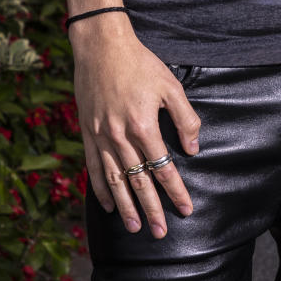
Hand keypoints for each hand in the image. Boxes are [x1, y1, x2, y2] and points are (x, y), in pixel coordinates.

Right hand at [72, 14, 200, 237]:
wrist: (101, 47)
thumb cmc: (140, 64)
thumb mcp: (171, 86)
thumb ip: (185, 119)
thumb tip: (192, 149)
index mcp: (144, 126)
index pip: (163, 168)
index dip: (176, 191)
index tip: (186, 209)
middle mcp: (120, 137)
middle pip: (139, 182)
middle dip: (152, 210)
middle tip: (161, 233)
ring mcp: (100, 137)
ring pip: (115, 181)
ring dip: (126, 207)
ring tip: (135, 227)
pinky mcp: (87, 133)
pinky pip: (94, 169)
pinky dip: (101, 189)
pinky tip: (108, 206)